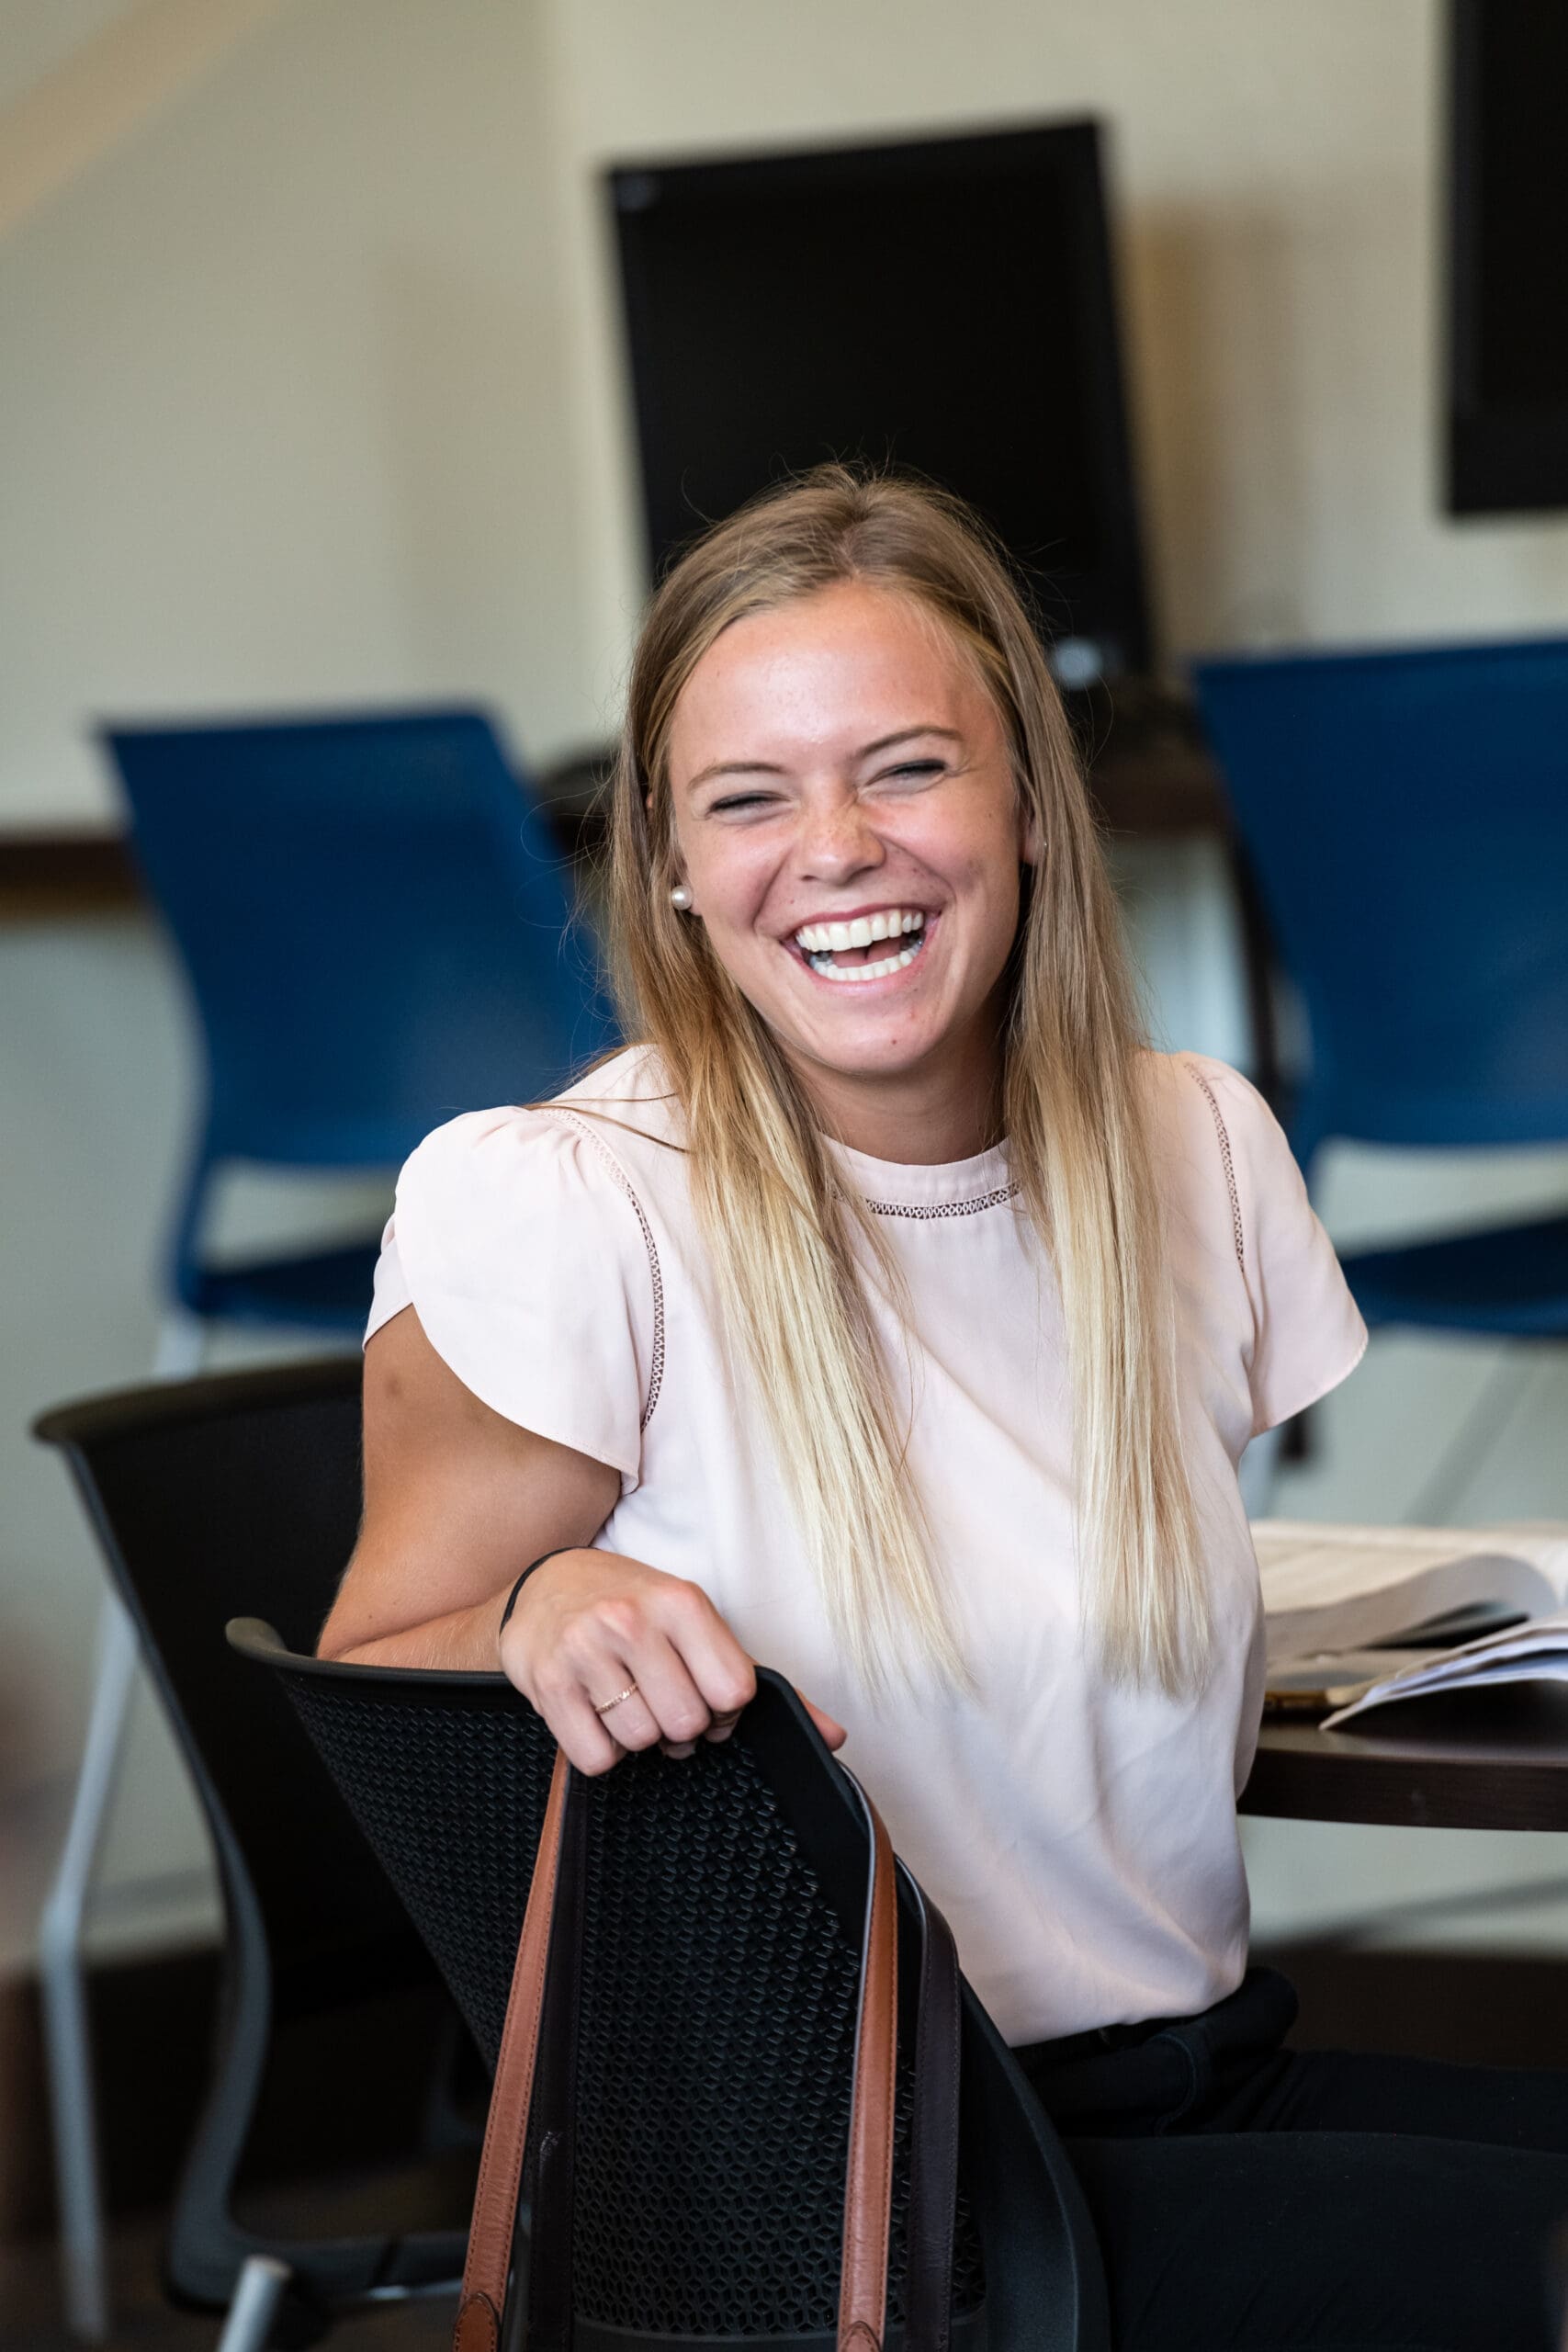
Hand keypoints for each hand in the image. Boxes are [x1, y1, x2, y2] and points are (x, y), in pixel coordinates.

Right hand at [498, 1548, 845, 1773]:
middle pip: (686, 1725)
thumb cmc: (634, 1607)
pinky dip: (601, 1751)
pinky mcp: (547, 1682)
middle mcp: (632, 1619)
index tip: (706, 1694)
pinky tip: (595, 1714)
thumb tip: (834, 1738)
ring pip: (640, 1743)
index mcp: (682, 1602)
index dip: (726, 1709)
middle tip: (662, 1700)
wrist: (547, 1586)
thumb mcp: (698, 1624)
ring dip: (639, 1737)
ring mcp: (585, 1649)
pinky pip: (595, 1758)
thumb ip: (763, 1680)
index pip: (735, 1691)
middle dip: (680, 1727)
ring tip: (626, 1701)